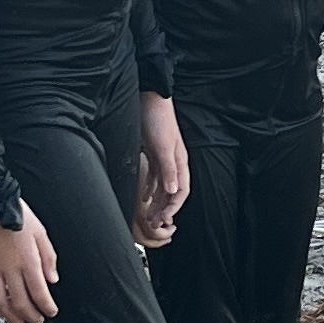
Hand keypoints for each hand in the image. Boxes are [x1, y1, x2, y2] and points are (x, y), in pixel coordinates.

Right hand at [0, 204, 59, 322]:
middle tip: (36, 321)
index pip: (39, 292)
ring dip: (9, 315)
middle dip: (30, 315)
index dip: (46, 307)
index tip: (51, 312)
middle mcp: (8, 268)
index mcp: (27, 261)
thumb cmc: (16, 213)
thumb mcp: (41, 233)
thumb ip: (48, 258)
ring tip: (17, 321)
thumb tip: (52, 279)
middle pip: (20, 301)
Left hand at [134, 95, 189, 247]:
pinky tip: (143, 198)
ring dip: (155, 203)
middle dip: (163, 209)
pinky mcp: (153, 154)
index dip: (173, 207)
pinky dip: (149, 190)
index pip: (181, 191)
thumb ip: (168, 169)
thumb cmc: (158, 120)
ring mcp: (163, 159)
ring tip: (147, 216)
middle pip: (171, 192)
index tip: (164, 219)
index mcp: (180, 162)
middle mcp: (174, 163)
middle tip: (153, 224)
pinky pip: (153, 178)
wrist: (149, 99)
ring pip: (161, 188)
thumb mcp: (163, 146)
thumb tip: (172, 191)